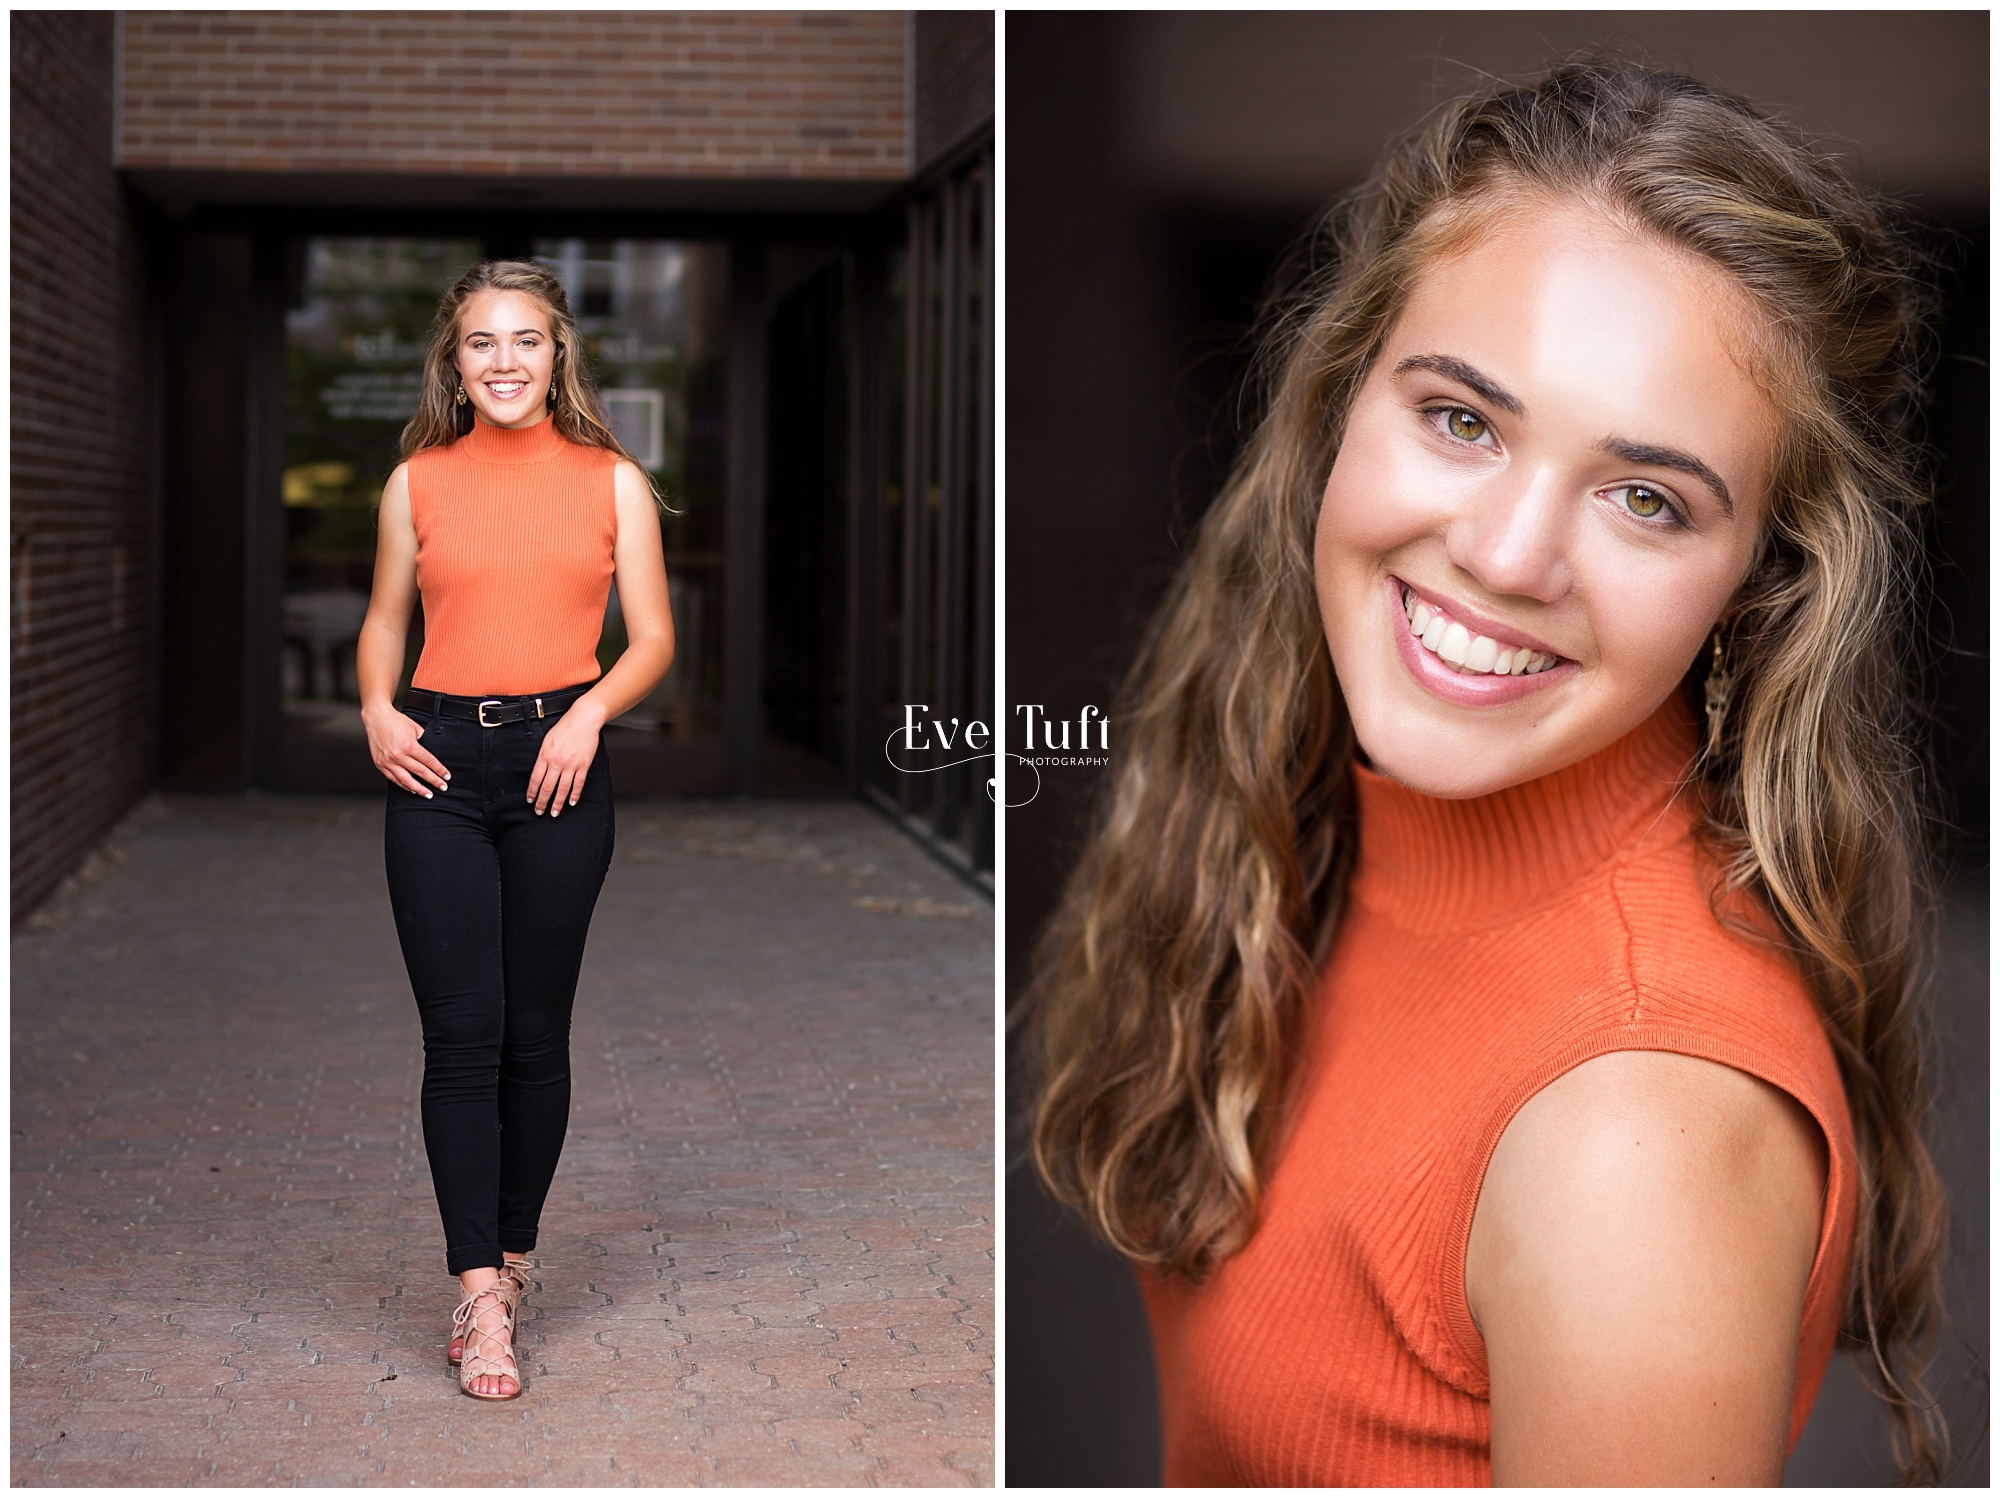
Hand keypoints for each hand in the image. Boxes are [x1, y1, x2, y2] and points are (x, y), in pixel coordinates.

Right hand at [363, 703, 449, 797]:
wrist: (376, 717)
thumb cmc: (396, 721)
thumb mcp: (415, 729)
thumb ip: (423, 743)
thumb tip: (430, 757)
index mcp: (409, 746)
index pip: (429, 762)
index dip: (439, 771)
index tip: (446, 777)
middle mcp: (398, 755)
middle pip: (421, 772)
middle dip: (434, 781)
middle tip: (443, 787)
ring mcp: (388, 761)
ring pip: (406, 780)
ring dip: (419, 789)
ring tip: (428, 794)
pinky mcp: (380, 764)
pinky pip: (394, 779)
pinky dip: (404, 785)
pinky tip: (412, 789)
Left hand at [527, 700, 605, 815]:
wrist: (583, 720)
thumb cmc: (565, 727)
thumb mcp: (547, 740)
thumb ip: (543, 756)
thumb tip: (539, 770)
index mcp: (545, 755)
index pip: (535, 779)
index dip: (532, 792)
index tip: (530, 800)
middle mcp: (556, 762)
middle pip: (547, 787)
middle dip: (542, 802)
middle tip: (539, 811)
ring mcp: (570, 765)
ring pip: (562, 789)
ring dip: (557, 803)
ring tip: (554, 812)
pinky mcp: (583, 765)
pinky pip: (578, 784)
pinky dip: (574, 795)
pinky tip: (571, 802)